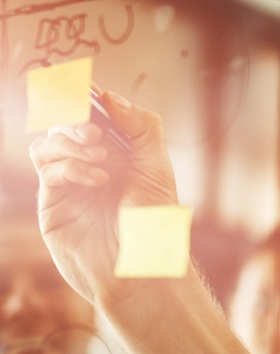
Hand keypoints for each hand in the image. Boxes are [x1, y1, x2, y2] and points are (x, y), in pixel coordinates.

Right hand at [29, 91, 178, 306]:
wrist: (141, 267)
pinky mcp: (53, 203)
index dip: (86, 97)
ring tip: (100, 158)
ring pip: (48, 143)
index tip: (86, 87)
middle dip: (75, 117)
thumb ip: (141, 127)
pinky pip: (47, 169)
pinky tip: (97, 179)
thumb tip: (110, 96)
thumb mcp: (157, 167)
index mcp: (119, 153)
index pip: (95, 114)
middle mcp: (91, 165)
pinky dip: (69, 166)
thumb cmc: (153, 221)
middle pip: (65, 123)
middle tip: (93, 128)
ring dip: (70, 142)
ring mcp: (69, 184)